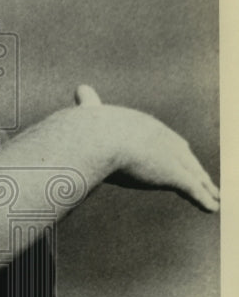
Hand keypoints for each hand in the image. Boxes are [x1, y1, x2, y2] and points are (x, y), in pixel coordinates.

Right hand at [74, 84, 219, 211]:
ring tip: (214, 197)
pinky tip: (211, 208)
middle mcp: (160, 136)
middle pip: (183, 153)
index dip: (173, 147)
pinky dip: (203, 199)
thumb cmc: (83, 130)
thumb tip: (81, 88)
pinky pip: (192, 189)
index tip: (181, 152)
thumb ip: (87, 104)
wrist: (92, 139)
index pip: (163, 136)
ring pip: (192, 172)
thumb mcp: (87, 116)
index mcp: (140, 124)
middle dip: (193, 166)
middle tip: (203, 177)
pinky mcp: (173, 174)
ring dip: (205, 186)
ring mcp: (168, 154)